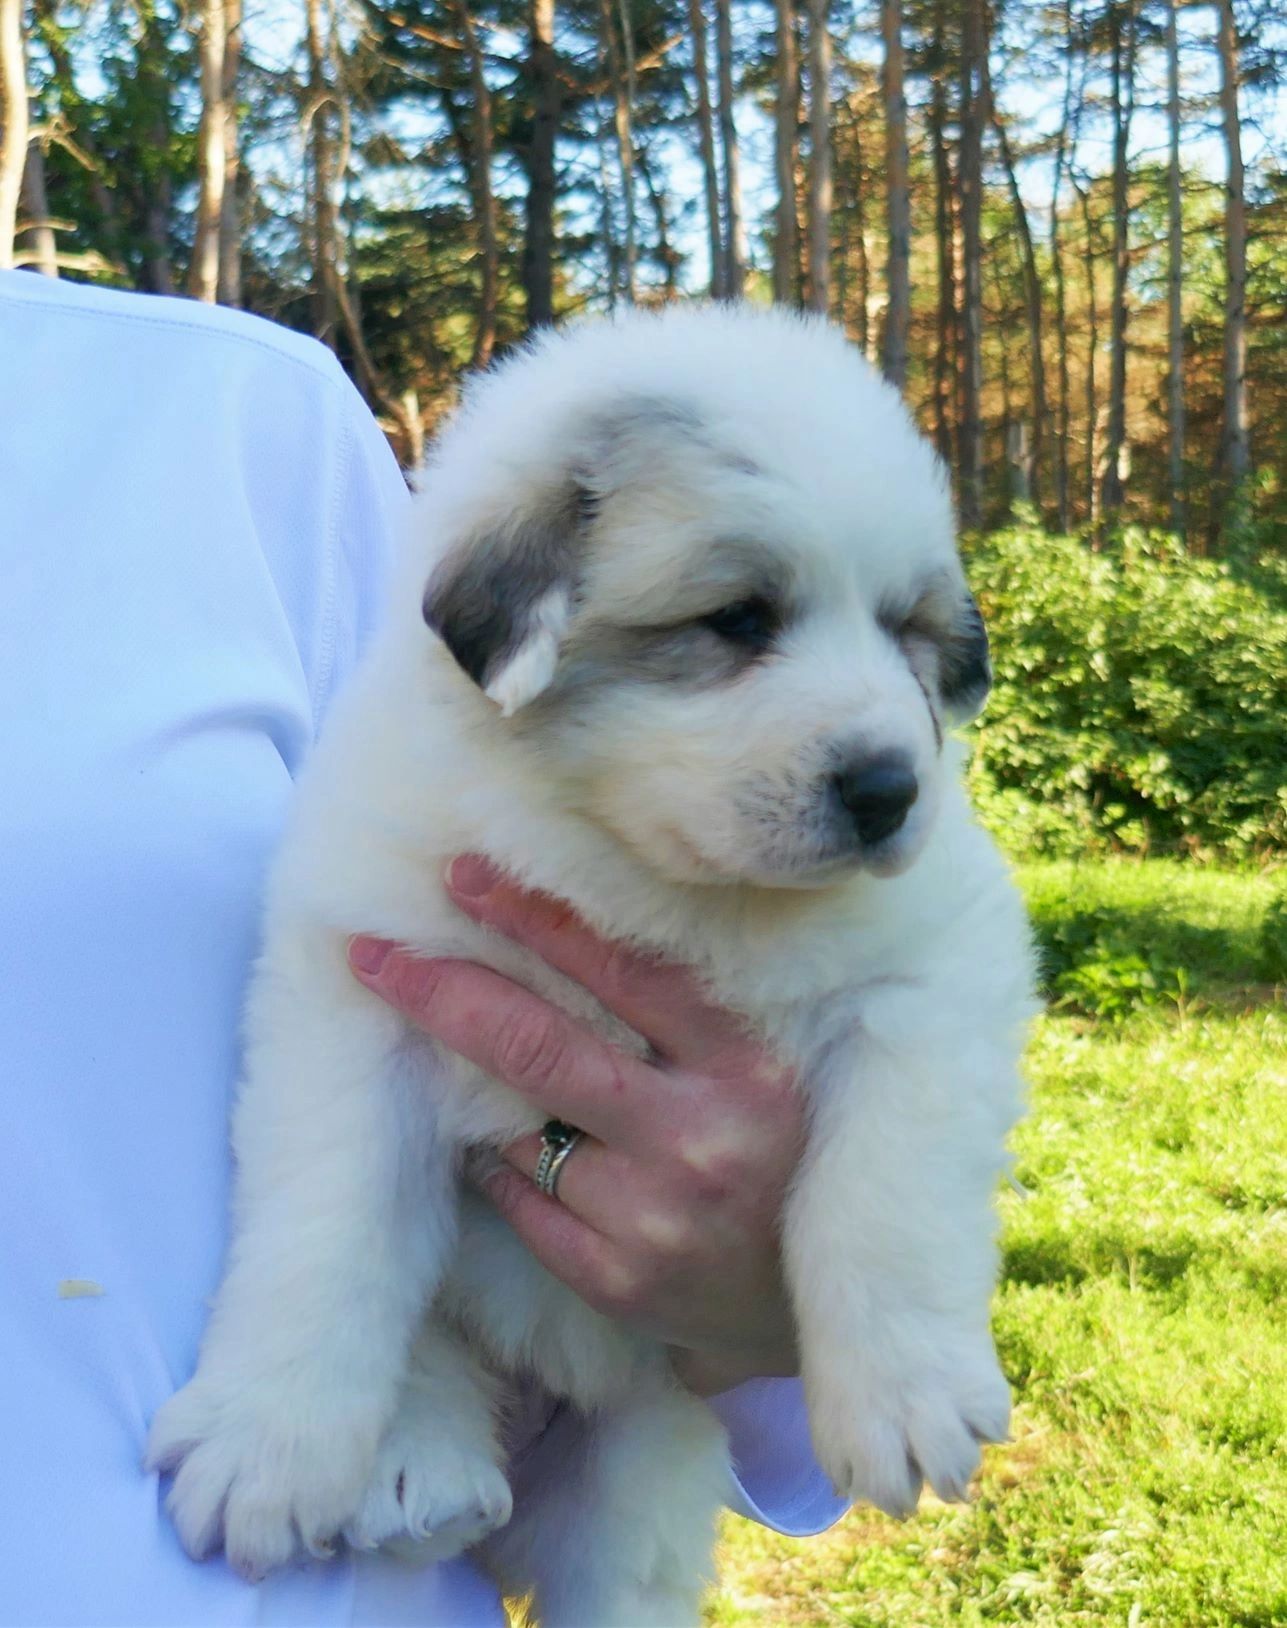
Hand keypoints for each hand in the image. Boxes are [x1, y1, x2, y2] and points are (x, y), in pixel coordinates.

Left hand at [348, 855, 802, 1395]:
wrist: (817, 1302)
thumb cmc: (785, 1160)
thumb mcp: (764, 1074)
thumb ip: (687, 1018)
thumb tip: (556, 939)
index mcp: (750, 1069)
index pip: (627, 974)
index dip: (539, 919)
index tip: (467, 877)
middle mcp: (701, 1140)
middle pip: (542, 1050)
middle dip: (446, 993)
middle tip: (376, 953)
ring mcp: (654, 1219)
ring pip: (520, 1130)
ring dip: (471, 1087)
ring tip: (433, 1046)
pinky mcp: (616, 1280)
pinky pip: (521, 1200)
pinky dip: (497, 1161)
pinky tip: (490, 1137)